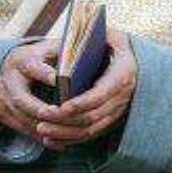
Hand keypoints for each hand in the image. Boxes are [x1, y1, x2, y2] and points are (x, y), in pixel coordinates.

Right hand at [0, 36, 60, 140]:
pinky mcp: (0, 111)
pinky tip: (57, 142)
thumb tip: (88, 57)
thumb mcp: (49, 49)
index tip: (62, 82)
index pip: (34, 68)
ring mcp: (2, 96)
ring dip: (42, 127)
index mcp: (23, 60)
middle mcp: (9, 78)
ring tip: (64, 133)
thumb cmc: (40, 57)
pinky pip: (19, 127)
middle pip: (21, 99)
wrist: (10, 64)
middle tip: (60, 116)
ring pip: (20, 116)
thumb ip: (65, 52)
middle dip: (40, 110)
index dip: (48, 76)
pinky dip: (38, 136)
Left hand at [37, 29, 137, 150]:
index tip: (62, 106)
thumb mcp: (110, 34)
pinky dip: (69, 139)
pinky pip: (89, 135)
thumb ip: (96, 33)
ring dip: (64, 133)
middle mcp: (122, 97)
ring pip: (89, 129)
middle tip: (41, 118)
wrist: (130, 61)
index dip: (82, 103)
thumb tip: (75, 38)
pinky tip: (50, 139)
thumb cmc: (112, 44)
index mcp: (122, 74)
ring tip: (41, 129)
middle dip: (65, 120)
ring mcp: (116, 111)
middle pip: (92, 116)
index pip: (101, 94)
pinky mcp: (108, 120)